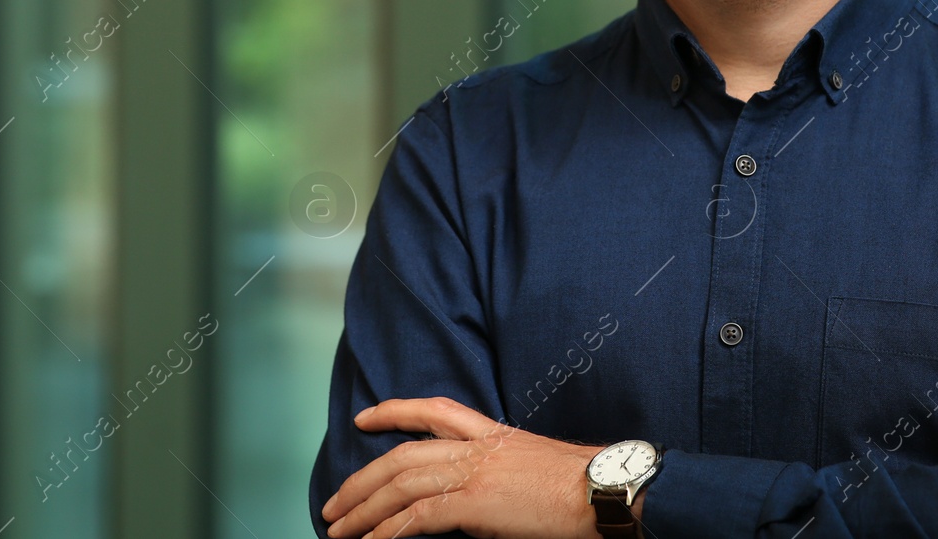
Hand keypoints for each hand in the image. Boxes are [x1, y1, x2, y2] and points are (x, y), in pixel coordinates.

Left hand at [320, 396, 602, 538]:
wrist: (605, 490)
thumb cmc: (582, 487)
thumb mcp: (531, 468)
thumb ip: (495, 478)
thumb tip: (469, 504)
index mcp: (493, 434)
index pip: (433, 411)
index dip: (394, 411)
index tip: (364, 419)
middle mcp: (477, 447)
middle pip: (402, 455)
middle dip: (361, 480)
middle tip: (333, 504)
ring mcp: (474, 472)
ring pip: (400, 485)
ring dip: (362, 509)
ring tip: (337, 530)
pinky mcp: (475, 503)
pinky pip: (417, 518)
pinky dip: (387, 532)